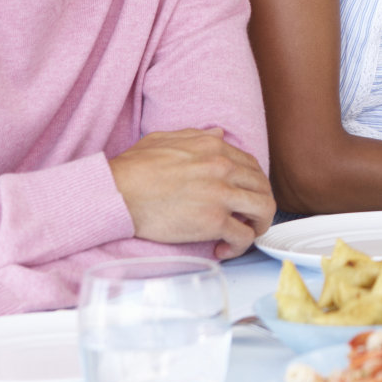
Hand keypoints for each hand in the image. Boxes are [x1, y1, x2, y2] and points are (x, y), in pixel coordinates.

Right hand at [109, 127, 276, 259]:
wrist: (117, 192)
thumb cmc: (134, 168)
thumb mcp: (165, 139)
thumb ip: (197, 136)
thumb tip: (219, 133)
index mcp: (215, 148)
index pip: (251, 166)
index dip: (252, 184)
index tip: (243, 197)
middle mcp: (224, 168)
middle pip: (263, 187)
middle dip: (260, 204)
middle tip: (247, 218)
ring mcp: (221, 194)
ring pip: (264, 210)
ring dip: (259, 225)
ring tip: (243, 233)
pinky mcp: (213, 221)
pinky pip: (244, 236)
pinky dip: (240, 246)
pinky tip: (224, 248)